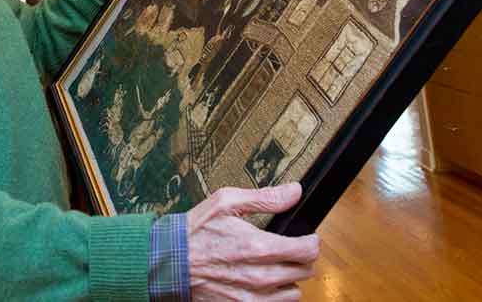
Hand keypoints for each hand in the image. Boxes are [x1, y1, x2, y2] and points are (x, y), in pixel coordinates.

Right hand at [187, 183, 318, 300]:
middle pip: (304, 272)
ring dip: (290, 279)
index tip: (307, 237)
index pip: (307, 250)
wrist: (170, 262)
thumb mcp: (226, 202)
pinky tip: (264, 283)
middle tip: (289, 249)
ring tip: (276, 266)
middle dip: (301, 258)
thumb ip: (265, 198)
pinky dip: (275, 296)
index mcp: (257, 246)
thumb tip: (294, 191)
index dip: (311, 241)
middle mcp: (259, 275)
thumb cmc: (196, 231)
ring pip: (294, 293)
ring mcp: (252, 297)